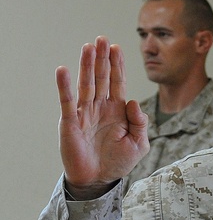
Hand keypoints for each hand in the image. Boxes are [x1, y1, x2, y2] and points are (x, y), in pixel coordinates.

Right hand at [56, 36, 148, 199]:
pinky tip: (64, 70)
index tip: (117, 47)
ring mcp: (85, 113)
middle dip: (102, 58)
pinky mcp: (71, 122)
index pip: (118, 82)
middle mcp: (100, 107)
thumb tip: (135, 102)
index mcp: (118, 110)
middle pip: (102, 77)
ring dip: (86, 65)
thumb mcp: (140, 143)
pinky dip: (65, 86)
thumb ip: (141, 122)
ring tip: (88, 47)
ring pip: (86, 84)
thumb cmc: (119, 162)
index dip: (117, 65)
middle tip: (102, 38)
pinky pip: (67, 101)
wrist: (99, 180)